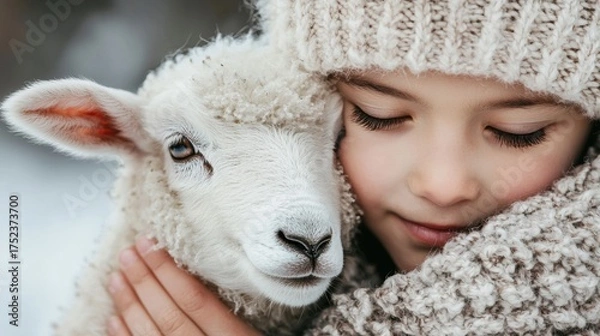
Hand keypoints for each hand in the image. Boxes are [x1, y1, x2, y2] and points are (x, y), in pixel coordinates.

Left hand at [106, 236, 260, 335]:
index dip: (169, 272)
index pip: (196, 300)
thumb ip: (226, 319)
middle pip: (170, 316)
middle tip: (128, 254)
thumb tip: (188, 284)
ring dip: (130, 306)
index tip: (150, 246)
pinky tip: (114, 320)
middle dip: (146, 282)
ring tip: (115, 278)